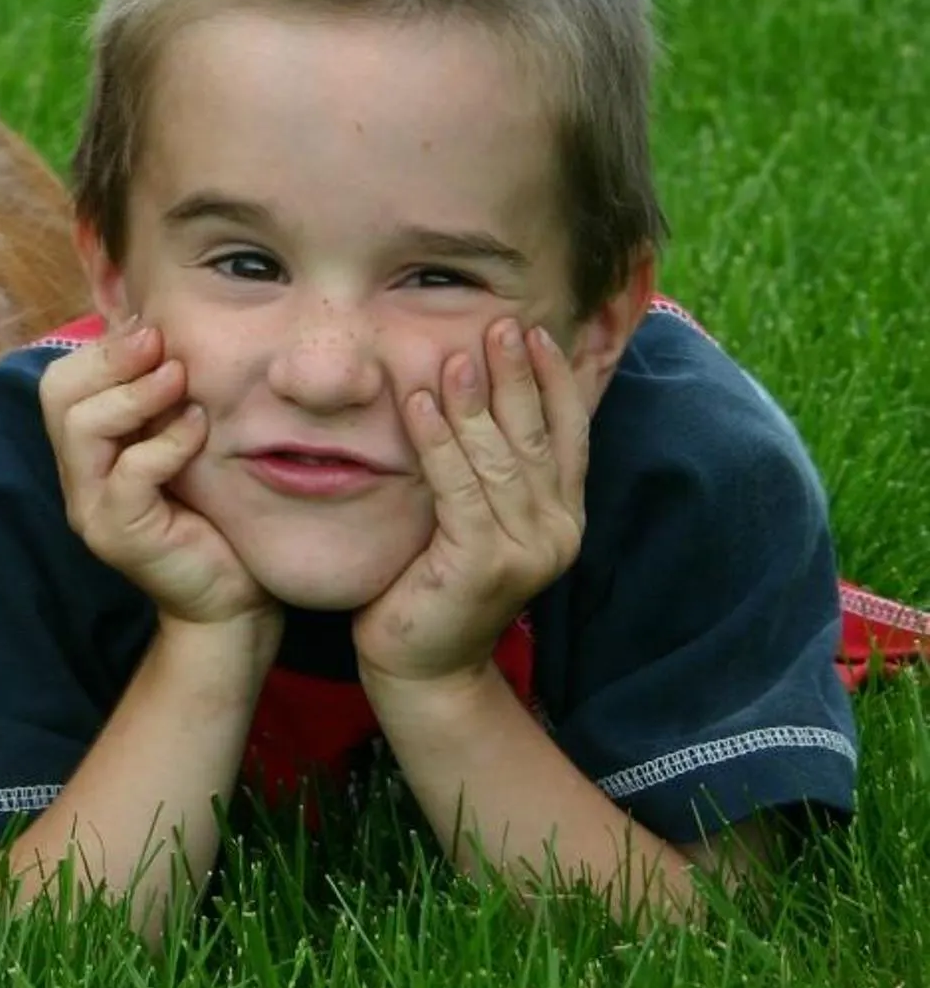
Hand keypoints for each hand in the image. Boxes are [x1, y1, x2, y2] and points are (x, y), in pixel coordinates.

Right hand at [42, 324, 271, 629]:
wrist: (232, 601)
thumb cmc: (215, 517)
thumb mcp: (185, 445)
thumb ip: (165, 402)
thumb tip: (166, 331)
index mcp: (87, 452)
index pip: (61, 381)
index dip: (102, 348)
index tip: (152, 330)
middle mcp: (77, 478)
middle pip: (58, 394)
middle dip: (110, 358)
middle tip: (159, 342)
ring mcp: (92, 509)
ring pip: (81, 427)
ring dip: (134, 392)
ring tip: (178, 378)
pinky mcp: (120, 535)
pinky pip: (130, 474)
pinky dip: (166, 442)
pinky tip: (199, 427)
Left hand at [358, 318, 589, 686]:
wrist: (419, 664)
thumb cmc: (433, 579)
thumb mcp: (470, 515)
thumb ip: (486, 467)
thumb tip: (476, 393)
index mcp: (563, 514)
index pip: (570, 433)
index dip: (556, 380)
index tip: (537, 331)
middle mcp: (558, 530)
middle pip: (538, 436)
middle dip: (519, 376)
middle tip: (500, 323)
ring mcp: (528, 551)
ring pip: (501, 459)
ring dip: (477, 403)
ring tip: (457, 354)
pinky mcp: (485, 565)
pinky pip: (460, 490)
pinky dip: (439, 443)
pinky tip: (418, 404)